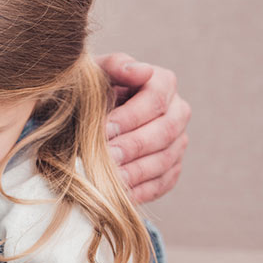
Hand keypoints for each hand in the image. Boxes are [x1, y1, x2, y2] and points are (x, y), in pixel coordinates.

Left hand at [96, 53, 190, 203]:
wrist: (84, 118)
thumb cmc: (89, 91)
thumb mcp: (96, 73)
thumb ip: (115, 65)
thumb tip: (140, 71)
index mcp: (162, 83)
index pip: (156, 99)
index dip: (131, 116)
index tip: (105, 128)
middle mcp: (177, 112)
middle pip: (165, 131)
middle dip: (133, 146)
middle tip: (107, 158)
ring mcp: (177, 142)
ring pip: (165, 159)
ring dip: (137, 171)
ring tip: (112, 180)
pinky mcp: (171, 168)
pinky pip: (163, 183)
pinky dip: (142, 191)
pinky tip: (121, 196)